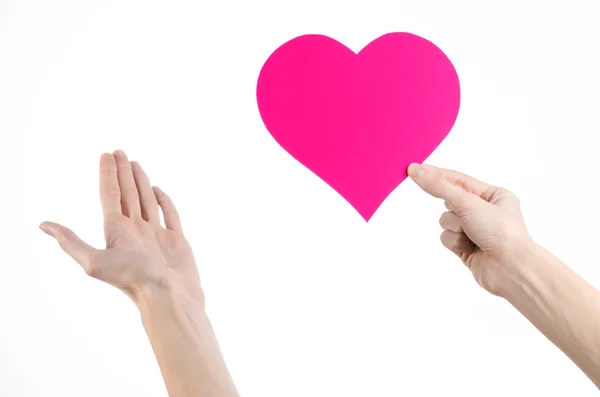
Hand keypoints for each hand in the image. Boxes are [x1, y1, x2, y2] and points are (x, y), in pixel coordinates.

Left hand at [40, 150, 200, 303]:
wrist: (169, 297)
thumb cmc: (134, 281)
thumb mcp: (94, 262)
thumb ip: (70, 242)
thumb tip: (43, 225)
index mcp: (117, 231)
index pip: (110, 195)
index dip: (107, 174)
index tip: (107, 155)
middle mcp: (136, 231)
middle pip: (127, 194)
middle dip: (122, 172)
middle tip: (120, 152)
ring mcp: (156, 234)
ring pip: (147, 201)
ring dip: (141, 182)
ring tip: (136, 164)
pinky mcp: (176, 240)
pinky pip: (169, 214)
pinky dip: (164, 200)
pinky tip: (158, 190)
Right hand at [407, 163, 532, 295]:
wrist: (511, 269)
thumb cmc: (500, 232)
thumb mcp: (468, 202)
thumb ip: (440, 187)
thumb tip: (417, 172)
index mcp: (494, 195)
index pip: (458, 180)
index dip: (435, 174)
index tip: (414, 169)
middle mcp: (485, 212)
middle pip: (449, 202)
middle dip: (454, 210)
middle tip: (460, 213)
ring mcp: (475, 231)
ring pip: (446, 221)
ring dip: (454, 228)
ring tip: (471, 235)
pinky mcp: (467, 247)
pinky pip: (447, 237)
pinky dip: (454, 242)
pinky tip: (469, 248)